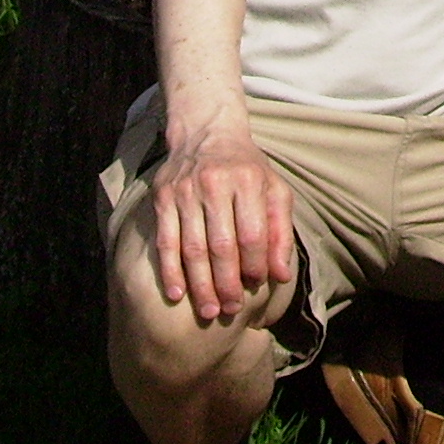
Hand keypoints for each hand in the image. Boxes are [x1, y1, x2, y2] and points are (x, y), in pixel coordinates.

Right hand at [149, 119, 294, 323]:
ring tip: (210, 311)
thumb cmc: (247, 168)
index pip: (252, 233)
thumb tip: (280, 276)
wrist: (206, 132)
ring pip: (192, 248)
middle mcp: (215, 183)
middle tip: (231, 310)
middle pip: (221, 245)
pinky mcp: (162, 197)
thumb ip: (281, 231)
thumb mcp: (274, 189)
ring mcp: (185, 190)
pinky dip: (170, 271)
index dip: (255, 264)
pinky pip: (165, 241)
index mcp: (247, 180)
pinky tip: (177, 295)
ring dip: (201, 285)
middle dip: (228, 283)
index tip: (257, 285)